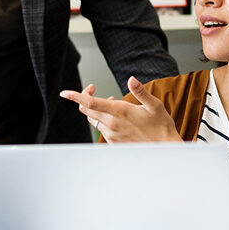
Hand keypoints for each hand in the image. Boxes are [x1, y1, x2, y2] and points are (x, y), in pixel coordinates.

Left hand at [60, 76, 181, 142]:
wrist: (164, 150)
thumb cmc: (161, 127)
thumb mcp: (154, 106)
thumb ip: (141, 92)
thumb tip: (131, 79)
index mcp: (119, 112)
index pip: (90, 102)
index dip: (75, 96)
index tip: (64, 93)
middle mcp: (112, 124)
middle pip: (86, 109)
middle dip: (85, 97)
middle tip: (92, 88)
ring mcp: (111, 134)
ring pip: (93, 119)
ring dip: (95, 108)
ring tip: (110, 101)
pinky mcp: (113, 142)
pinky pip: (101, 129)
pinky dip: (102, 119)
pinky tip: (114, 117)